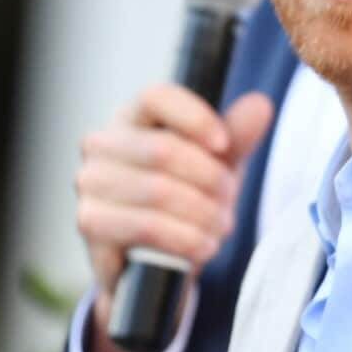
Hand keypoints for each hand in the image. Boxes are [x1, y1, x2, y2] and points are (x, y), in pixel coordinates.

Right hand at [74, 85, 272, 351]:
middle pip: (163, 149)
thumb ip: (237, 134)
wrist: (158, 254)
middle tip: (229, 197)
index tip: (225, 145)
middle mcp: (102, 144)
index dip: (195, 118)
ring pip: (158, 191)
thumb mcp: (219, 162)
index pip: (156, 97)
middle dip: (209, 178)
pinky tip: (204, 245)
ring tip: (221, 225)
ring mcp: (91, 183)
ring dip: (202, 212)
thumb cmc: (188, 193)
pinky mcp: (90, 223)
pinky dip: (185, 237)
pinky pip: (146, 227)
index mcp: (133, 117)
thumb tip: (260, 104)